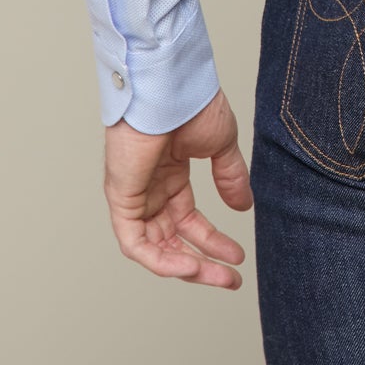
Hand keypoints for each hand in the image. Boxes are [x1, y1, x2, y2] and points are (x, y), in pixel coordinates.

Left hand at [102, 85, 254, 287]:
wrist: (172, 85)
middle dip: (203, 262)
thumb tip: (243, 207)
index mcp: (170, 175)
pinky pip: (136, 243)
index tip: (237, 258)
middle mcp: (150, 188)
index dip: (213, 242)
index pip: (188, 221)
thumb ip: (229, 177)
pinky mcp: (121, 198)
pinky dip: (160, 260)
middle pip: (173, 240)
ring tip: (217, 276)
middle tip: (230, 279)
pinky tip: (189, 265)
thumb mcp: (219, 145)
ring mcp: (135, 194)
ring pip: (155, 248)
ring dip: (186, 266)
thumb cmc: (192, 102)